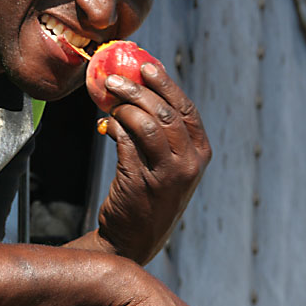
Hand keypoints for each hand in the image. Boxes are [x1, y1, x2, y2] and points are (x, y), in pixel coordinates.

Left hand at [97, 62, 210, 263]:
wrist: (133, 239)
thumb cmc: (149, 193)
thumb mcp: (169, 164)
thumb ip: (163, 133)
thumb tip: (141, 87)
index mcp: (201, 153)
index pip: (186, 110)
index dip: (166, 84)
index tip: (146, 66)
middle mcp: (189, 163)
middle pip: (165, 113)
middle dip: (137, 90)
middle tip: (114, 79)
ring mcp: (167, 174)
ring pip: (146, 124)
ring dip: (123, 107)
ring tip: (107, 101)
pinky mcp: (141, 182)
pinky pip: (125, 141)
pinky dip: (113, 126)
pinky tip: (104, 125)